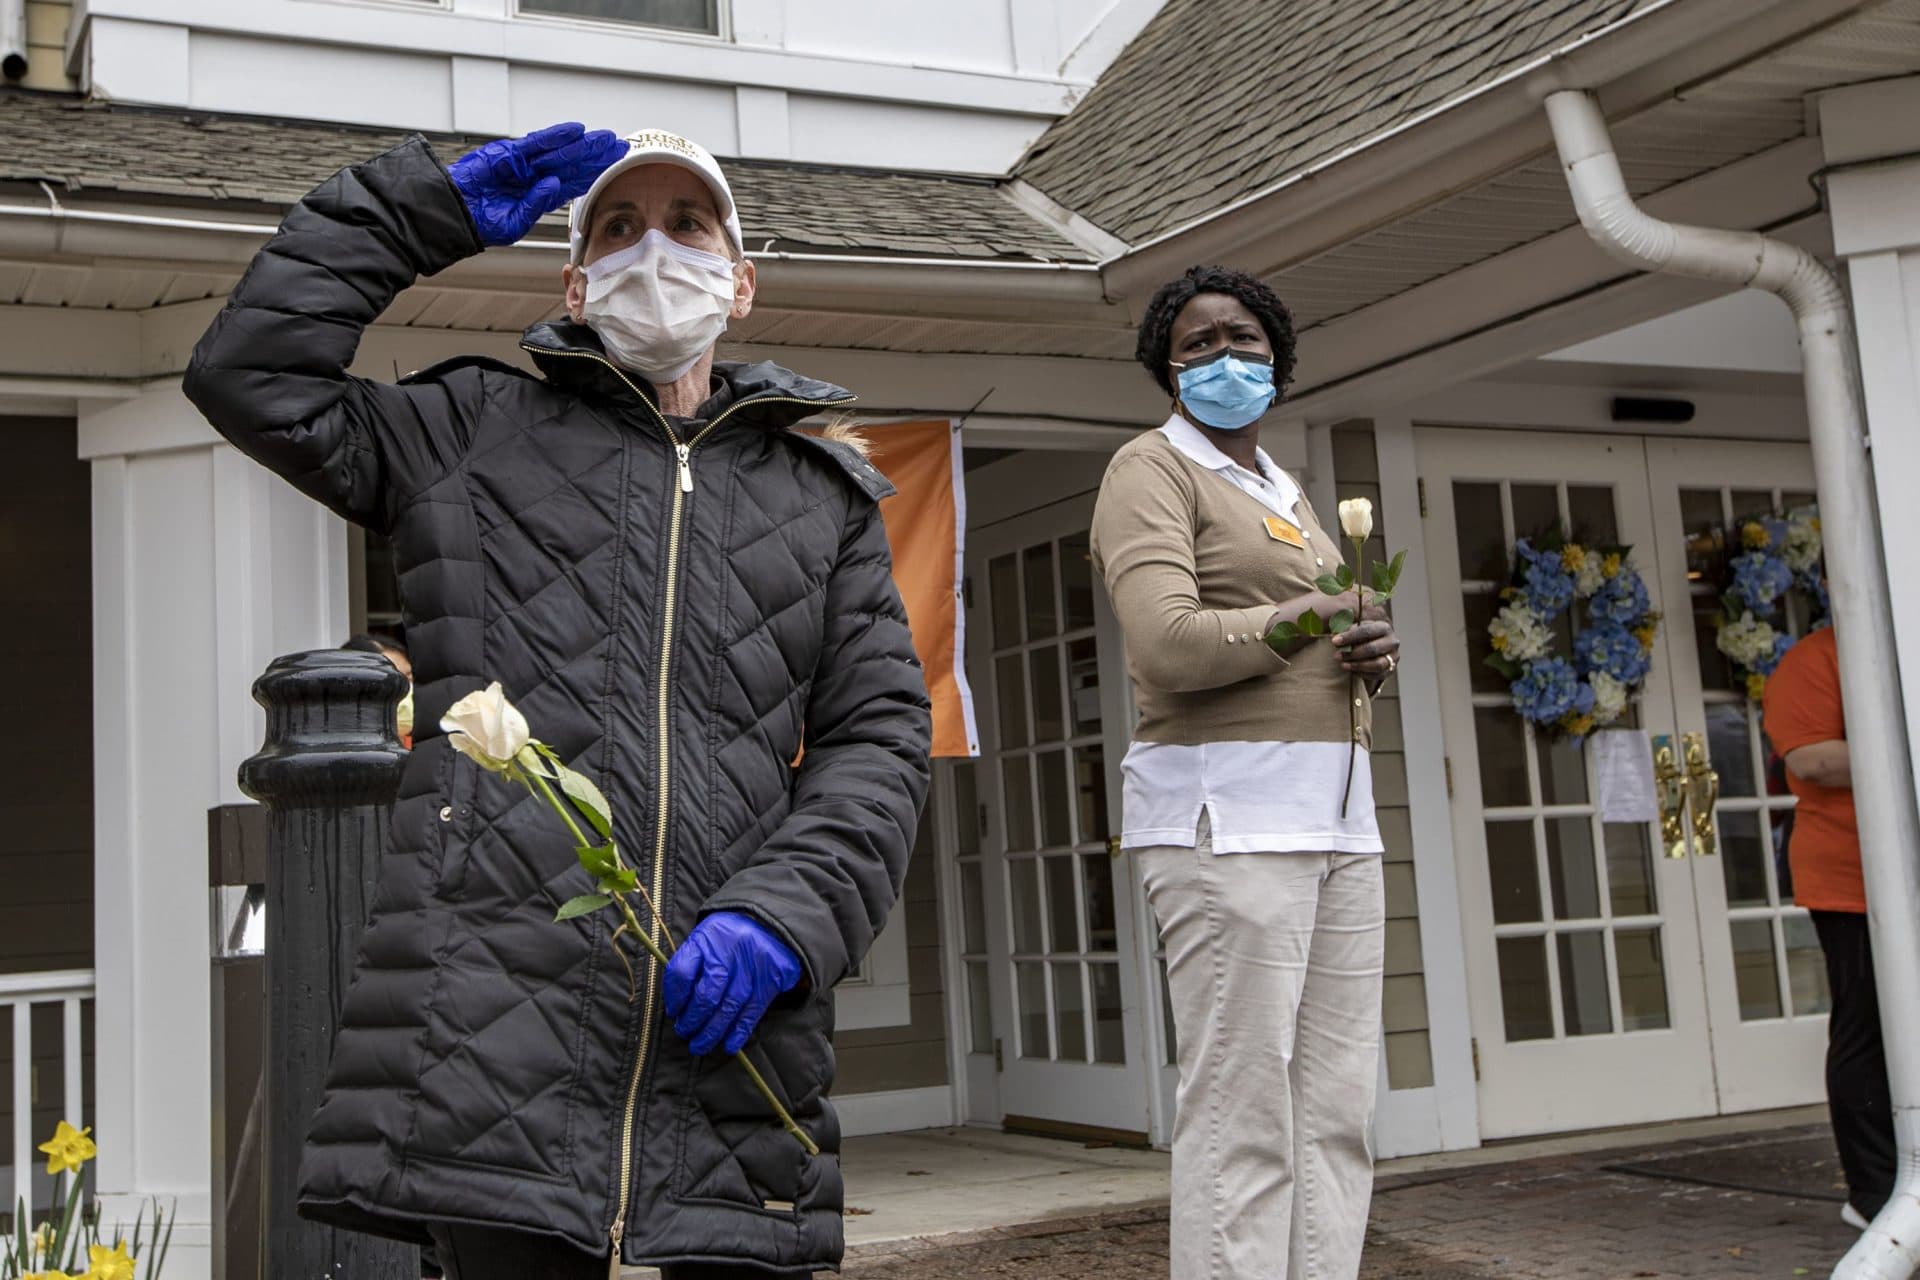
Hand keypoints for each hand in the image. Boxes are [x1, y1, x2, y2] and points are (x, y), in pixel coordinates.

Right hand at [447, 122, 624, 247]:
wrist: (452, 213)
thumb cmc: (480, 222)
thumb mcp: (516, 223)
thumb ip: (537, 205)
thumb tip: (556, 184)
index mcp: (538, 196)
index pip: (574, 183)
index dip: (595, 174)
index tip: (616, 166)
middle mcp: (534, 177)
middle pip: (572, 164)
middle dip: (596, 155)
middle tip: (620, 145)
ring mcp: (524, 164)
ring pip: (560, 151)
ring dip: (583, 144)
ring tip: (605, 138)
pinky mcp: (509, 153)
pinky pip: (537, 142)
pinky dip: (556, 135)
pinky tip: (577, 131)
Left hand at [664, 911, 802, 1055]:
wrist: (770, 924)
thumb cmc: (728, 937)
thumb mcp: (705, 938)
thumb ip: (691, 965)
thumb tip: (676, 1006)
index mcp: (706, 938)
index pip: (682, 972)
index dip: (674, 998)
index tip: (674, 1013)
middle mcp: (728, 951)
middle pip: (706, 995)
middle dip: (692, 1020)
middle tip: (685, 1033)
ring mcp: (751, 966)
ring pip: (728, 1007)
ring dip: (712, 1032)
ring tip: (700, 1045)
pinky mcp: (770, 979)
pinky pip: (752, 1011)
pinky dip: (739, 1031)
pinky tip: (729, 1045)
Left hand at [1333, 601, 1398, 676]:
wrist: (1377, 647)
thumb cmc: (1363, 636)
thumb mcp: (1356, 629)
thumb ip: (1347, 629)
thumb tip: (1335, 634)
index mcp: (1383, 627)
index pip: (1366, 631)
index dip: (1349, 636)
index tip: (1334, 641)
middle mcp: (1392, 641)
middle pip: (1372, 649)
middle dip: (1352, 653)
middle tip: (1336, 656)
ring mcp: (1393, 657)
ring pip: (1377, 664)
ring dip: (1357, 665)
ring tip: (1343, 665)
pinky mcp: (1391, 670)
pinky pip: (1377, 675)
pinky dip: (1363, 674)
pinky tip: (1351, 671)